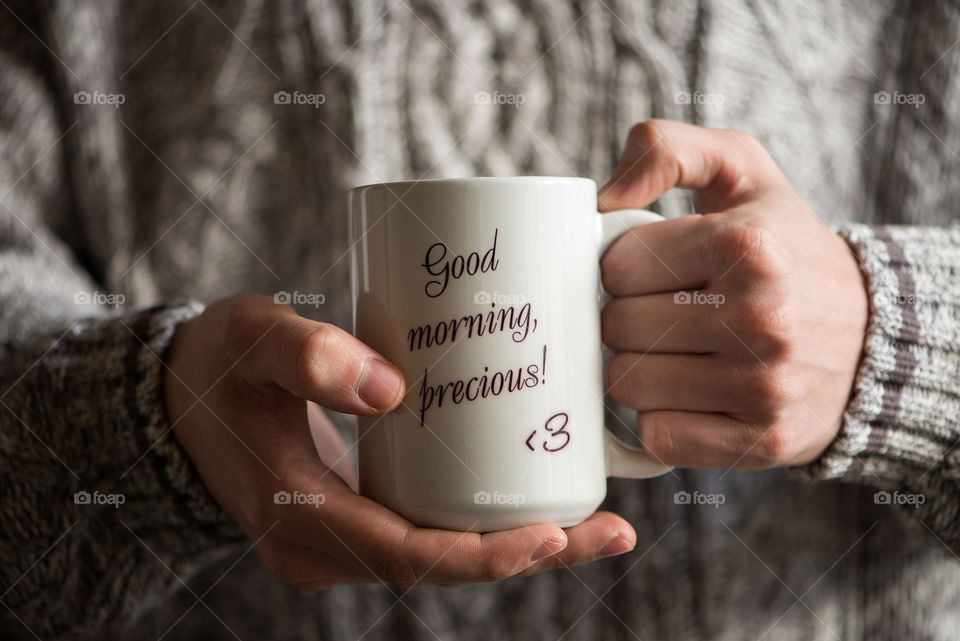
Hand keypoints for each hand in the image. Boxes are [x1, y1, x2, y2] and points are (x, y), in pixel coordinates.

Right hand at [163, 294, 636, 589]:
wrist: (179, 397)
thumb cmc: (215, 365)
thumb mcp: (251, 342)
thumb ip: (310, 356)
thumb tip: (392, 389)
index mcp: (300, 519)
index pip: (410, 557)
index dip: (487, 553)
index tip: (557, 533)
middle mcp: (325, 546)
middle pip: (443, 565)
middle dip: (530, 552)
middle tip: (612, 530)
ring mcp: (340, 537)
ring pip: (440, 552)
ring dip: (514, 541)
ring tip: (593, 518)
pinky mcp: (353, 516)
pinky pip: (427, 530)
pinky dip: (480, 521)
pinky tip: (529, 495)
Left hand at [598, 120, 868, 468]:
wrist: (870, 335)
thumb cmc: (784, 246)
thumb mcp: (741, 170)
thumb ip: (666, 148)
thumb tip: (602, 197)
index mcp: (748, 243)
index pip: (618, 267)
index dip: (624, 270)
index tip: (655, 272)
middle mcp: (762, 314)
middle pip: (616, 328)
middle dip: (626, 318)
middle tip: (664, 312)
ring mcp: (764, 384)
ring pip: (626, 384)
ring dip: (639, 369)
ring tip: (677, 352)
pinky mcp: (761, 439)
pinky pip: (656, 435)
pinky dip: (661, 417)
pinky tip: (691, 394)